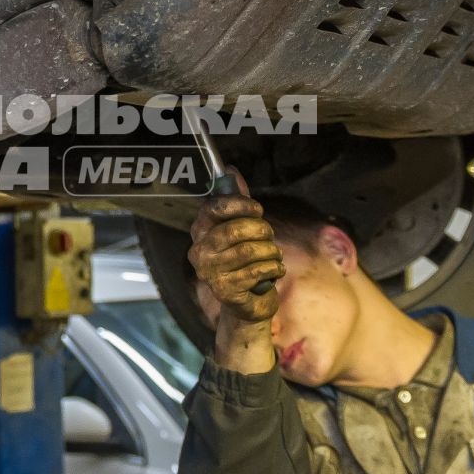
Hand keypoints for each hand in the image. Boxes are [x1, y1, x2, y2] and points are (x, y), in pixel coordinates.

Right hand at [188, 173, 283, 331]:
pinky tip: (274, 271)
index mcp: (200, 231)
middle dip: (262, 230)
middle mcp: (199, 251)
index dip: (241, 204)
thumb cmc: (245, 260)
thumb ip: (236, 200)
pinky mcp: (225, 290)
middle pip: (236, 229)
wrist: (247, 303)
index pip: (214, 208)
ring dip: (271, 252)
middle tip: (269, 236)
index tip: (257, 210)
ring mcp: (210, 272)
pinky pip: (258, 270)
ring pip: (251, 250)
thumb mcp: (242, 228)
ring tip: (273, 256)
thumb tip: (230, 170)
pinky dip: (274, 269)